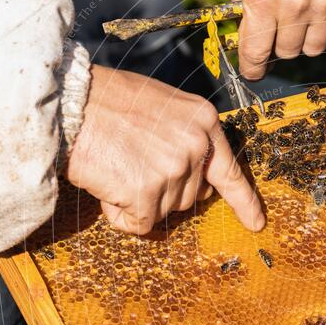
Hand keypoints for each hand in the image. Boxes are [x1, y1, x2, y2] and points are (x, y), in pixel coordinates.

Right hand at [67, 65, 264, 234]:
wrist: (69, 102)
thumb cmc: (107, 101)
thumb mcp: (163, 106)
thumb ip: (185, 136)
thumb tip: (195, 174)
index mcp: (203, 121)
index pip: (229, 171)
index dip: (244, 201)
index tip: (256, 222)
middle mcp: (196, 146)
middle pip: (189, 195)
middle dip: (163, 190)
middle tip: (131, 161)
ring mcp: (173, 169)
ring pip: (163, 211)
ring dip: (138, 200)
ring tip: (116, 166)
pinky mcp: (147, 192)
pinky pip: (139, 223)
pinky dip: (120, 214)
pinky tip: (107, 185)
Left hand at [227, 0, 325, 79]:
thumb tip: (241, 31)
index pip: (255, 52)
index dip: (252, 68)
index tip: (253, 72)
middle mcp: (294, 5)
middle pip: (286, 53)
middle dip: (279, 44)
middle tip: (280, 27)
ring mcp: (324, 4)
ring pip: (312, 49)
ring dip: (305, 40)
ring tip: (303, 19)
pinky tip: (323, 17)